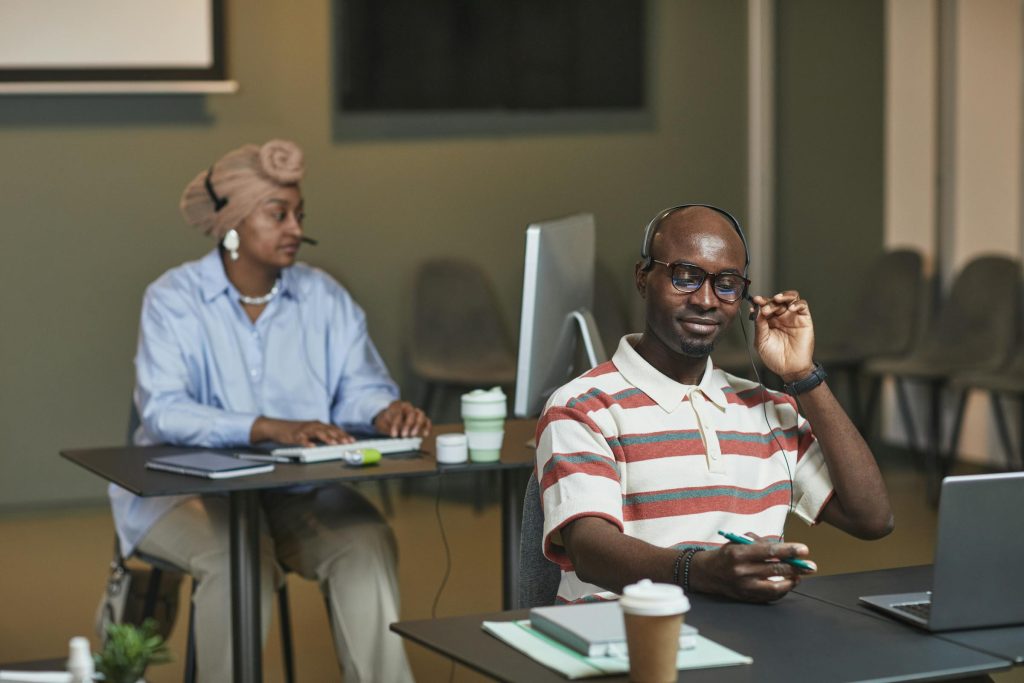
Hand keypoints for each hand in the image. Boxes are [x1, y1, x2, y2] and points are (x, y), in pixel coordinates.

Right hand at [250, 417, 353, 446]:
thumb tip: (338, 440)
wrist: (278, 428)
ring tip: (333, 443)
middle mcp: (313, 426)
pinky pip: (301, 439)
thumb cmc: (297, 431)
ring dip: (326, 438)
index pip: (334, 429)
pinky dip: (307, 442)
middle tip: (347, 442)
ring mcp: (304, 430)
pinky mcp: (294, 435)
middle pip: (328, 430)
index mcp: (319, 425)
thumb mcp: (313, 432)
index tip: (352, 440)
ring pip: (317, 433)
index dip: (344, 434)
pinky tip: (311, 446)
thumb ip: (324, 435)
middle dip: (339, 436)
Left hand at [374, 400, 431, 437]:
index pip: (398, 412)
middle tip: (404, 435)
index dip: (396, 424)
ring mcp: (415, 411)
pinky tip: (425, 434)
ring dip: (418, 426)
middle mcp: (407, 406)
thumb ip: (387, 428)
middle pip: (411, 413)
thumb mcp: (382, 423)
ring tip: (413, 435)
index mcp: (396, 405)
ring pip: (421, 415)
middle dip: (408, 425)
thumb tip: (395, 435)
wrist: (388, 418)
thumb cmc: (386, 420)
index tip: (394, 435)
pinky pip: (427, 421)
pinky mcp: (421, 418)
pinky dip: (427, 427)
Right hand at [692, 535, 816, 602]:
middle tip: (811, 566)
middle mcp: (742, 571)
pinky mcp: (747, 597)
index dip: (789, 550)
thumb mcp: (738, 541)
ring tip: (800, 575)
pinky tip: (789, 582)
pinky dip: (783, 589)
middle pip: (775, 569)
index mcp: (739, 553)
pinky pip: (771, 596)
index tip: (804, 550)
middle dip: (796, 567)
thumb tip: (784, 548)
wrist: (707, 573)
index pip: (769, 551)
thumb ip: (760, 542)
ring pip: (776, 586)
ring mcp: (745, 586)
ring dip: (792, 580)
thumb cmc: (727, 554)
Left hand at [751, 290, 814, 380]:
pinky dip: (797, 303)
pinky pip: (803, 306)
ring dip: (784, 296)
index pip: (764, 306)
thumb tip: (757, 310)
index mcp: (768, 321)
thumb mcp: (761, 341)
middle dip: (769, 302)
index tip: (755, 300)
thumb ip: (759, 326)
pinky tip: (790, 308)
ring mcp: (792, 317)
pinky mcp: (804, 319)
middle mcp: (780, 317)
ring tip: (777, 300)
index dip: (760, 302)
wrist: (789, 369)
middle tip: (765, 308)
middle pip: (776, 301)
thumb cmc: (774, 357)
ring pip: (790, 298)